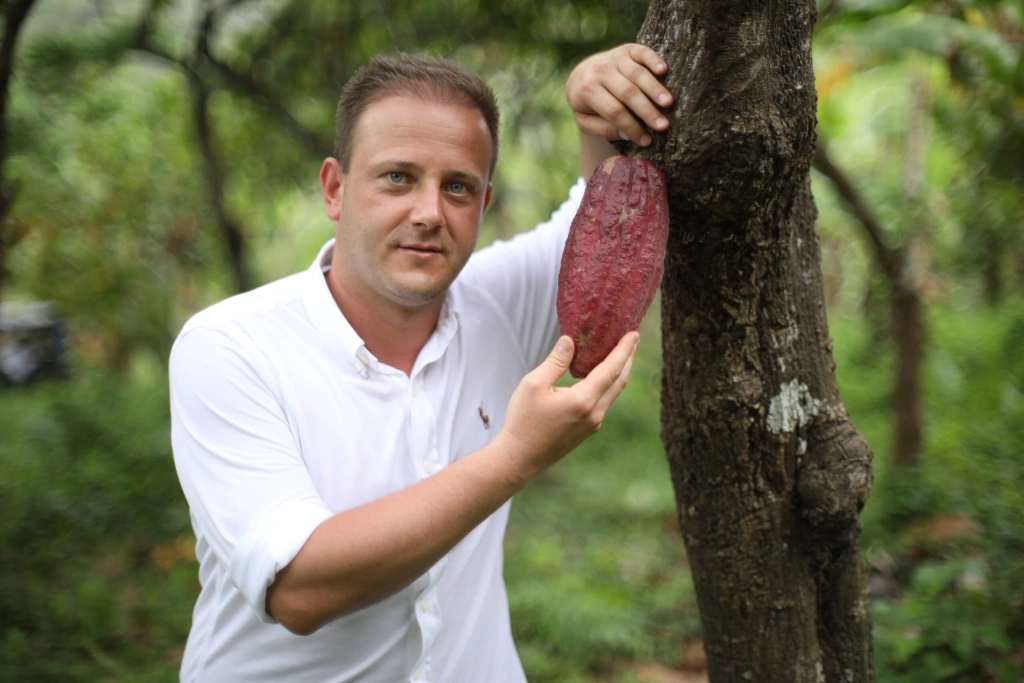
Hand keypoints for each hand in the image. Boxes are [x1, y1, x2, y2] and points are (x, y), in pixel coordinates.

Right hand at [496, 332, 638, 479]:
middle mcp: (594, 413)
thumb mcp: (533, 384)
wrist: (519, 458)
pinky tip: (602, 377)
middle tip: (633, 340)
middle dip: (628, 358)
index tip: (634, 334)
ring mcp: (593, 424)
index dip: (624, 350)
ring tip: (622, 355)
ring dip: (620, 372)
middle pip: (619, 381)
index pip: (611, 370)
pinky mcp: (587, 430)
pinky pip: (604, 402)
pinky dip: (609, 385)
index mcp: (583, 400)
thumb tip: (570, 340)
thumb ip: (555, 361)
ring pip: (613, 393)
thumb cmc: (523, 420)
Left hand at [566, 44, 673, 147]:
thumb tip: (626, 135)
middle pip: (627, 92)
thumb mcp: (585, 121)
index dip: (631, 127)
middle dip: (647, 110)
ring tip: (668, 103)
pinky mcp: (626, 49)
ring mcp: (614, 58)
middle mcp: (600, 71)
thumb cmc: (587, 103)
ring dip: (654, 89)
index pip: (614, 111)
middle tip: (663, 125)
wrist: (580, 75)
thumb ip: (604, 129)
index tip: (646, 141)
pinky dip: (653, 59)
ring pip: (637, 73)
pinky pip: (641, 52)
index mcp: (587, 90)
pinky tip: (664, 70)